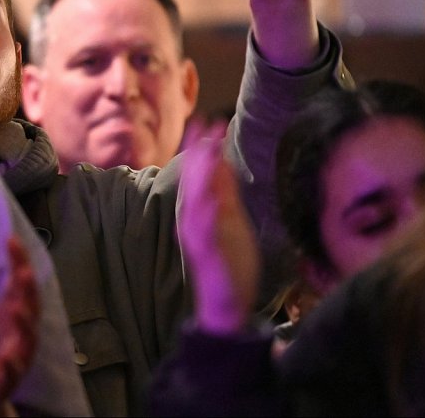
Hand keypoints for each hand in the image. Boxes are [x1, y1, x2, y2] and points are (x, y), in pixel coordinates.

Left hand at [0, 225, 38, 415]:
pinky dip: (9, 367)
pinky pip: (8, 376)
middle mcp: (17, 333)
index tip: (10, 239)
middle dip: (27, 292)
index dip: (18, 260)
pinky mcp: (1, 383)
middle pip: (28, 309)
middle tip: (22, 273)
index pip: (20, 281)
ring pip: (25, 343)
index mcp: (11, 311)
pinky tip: (5, 358)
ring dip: (23, 327)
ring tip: (17, 311)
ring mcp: (13, 359)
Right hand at [178, 119, 260, 334]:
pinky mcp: (206, 255)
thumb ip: (226, 190)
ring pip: (195, 200)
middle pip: (193, 180)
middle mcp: (191, 220)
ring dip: (201, 174)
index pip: (197, 173)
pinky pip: (204, 231)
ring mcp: (197, 238)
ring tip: (208, 148)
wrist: (227, 304)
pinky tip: (212, 197)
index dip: (200, 147)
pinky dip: (206, 213)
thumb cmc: (231, 262)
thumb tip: (222, 157)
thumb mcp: (232, 218)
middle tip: (205, 122)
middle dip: (199, 152)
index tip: (206, 120)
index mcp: (198, 211)